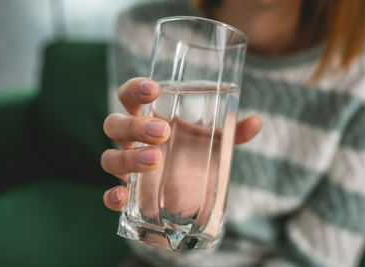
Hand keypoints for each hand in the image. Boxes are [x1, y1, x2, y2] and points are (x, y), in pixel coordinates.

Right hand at [101, 77, 261, 211]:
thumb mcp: (211, 140)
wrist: (184, 190)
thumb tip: (256, 122)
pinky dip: (112, 196)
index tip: (155, 88)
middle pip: (115, 124)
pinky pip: (109, 194)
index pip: (129, 95)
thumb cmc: (192, 154)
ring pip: (108, 157)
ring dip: (128, 158)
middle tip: (163, 131)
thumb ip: (231, 131)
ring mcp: (125, 167)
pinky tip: (123, 196)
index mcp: (146, 118)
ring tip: (156, 159)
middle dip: (135, 125)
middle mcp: (130, 141)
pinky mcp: (126, 193)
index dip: (136, 88)